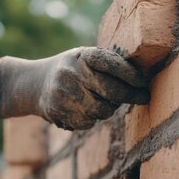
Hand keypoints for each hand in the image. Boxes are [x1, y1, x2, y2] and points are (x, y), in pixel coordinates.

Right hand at [0, 47, 149, 129]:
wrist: (34, 83)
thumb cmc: (71, 68)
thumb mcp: (84, 57)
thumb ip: (107, 63)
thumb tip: (141, 79)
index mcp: (81, 55)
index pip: (112, 64)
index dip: (131, 75)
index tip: (144, 83)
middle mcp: (71, 73)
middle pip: (111, 91)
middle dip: (131, 96)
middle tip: (143, 97)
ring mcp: (63, 94)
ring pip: (102, 110)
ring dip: (109, 108)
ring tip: (104, 101)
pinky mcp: (58, 111)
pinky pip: (88, 122)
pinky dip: (92, 118)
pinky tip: (86, 109)